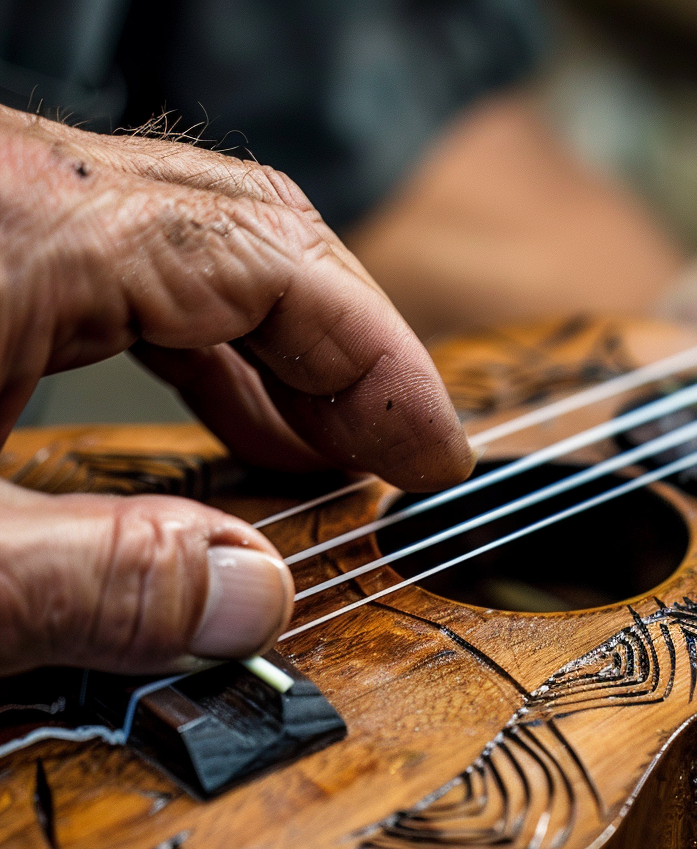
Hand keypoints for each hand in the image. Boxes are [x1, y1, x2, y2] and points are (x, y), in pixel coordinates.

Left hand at [0, 105, 472, 674]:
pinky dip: (210, 345)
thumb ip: (92, 578)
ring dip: (290, 350)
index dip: (386, 366)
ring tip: (334, 450)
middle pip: (263, 235)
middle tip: (402, 458)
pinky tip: (233, 416)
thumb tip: (250, 601)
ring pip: (205, 244)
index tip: (438, 458)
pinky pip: (137, 267)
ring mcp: (9, 197)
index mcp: (30, 226)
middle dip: (357, 354)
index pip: (279, 266)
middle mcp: (28, 184)